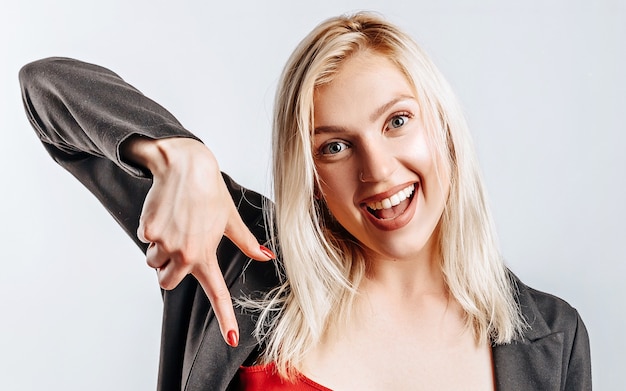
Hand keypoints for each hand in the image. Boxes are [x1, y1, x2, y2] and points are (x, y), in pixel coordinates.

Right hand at [123, 136, 274, 346]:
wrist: (185, 165)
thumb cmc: (210, 192)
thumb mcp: (231, 218)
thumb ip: (246, 242)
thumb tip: (266, 255)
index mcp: (206, 254)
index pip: (217, 292)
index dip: (225, 317)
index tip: (231, 338)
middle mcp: (184, 253)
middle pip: (167, 282)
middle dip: (170, 269)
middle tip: (180, 245)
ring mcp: (163, 243)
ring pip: (154, 262)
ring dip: (160, 251)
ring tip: (174, 225)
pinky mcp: (147, 230)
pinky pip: (145, 241)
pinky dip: (152, 232)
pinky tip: (165, 214)